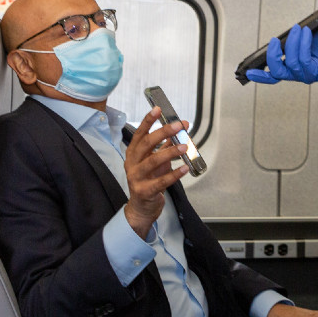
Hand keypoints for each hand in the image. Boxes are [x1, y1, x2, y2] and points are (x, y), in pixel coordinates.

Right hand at [122, 107, 189, 238]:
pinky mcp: (144, 191)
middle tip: (178, 126)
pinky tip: (185, 168)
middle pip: (146, 144)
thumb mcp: (156, 160)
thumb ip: (167, 144)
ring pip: (153, 161)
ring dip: (170, 152)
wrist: (142, 207)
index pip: (139, 134)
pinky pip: (161, 181)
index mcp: (133, 153)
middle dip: (162, 133)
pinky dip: (174, 174)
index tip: (158, 109)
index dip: (148, 121)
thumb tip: (182, 126)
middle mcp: (132, 163)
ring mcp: (136, 178)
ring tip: (185, 146)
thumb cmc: (149, 180)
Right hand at [245, 24, 317, 84]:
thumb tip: (280, 39)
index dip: (260, 76)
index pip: (274, 76)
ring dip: (292, 43)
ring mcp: (308, 75)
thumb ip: (290, 43)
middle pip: (277, 73)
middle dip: (272, 55)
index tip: (249, 72)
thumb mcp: (303, 40)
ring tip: (297, 29)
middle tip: (274, 41)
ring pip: (291, 63)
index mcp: (293, 69)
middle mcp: (299, 75)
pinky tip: (305, 34)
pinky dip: (302, 44)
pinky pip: (304, 60)